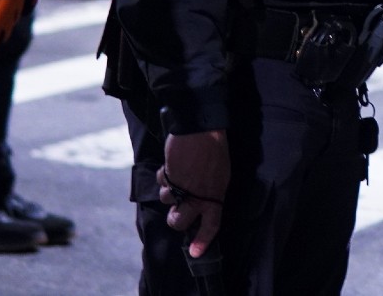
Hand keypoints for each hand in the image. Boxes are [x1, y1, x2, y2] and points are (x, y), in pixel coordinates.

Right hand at [159, 130, 229, 257]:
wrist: (201, 129)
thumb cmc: (215, 149)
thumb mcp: (221, 174)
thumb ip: (211, 191)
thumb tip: (202, 203)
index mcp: (215, 195)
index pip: (211, 224)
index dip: (203, 240)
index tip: (194, 253)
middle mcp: (197, 194)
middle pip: (178, 221)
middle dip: (175, 218)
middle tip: (177, 210)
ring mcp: (181, 186)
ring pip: (165, 200)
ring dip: (169, 190)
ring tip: (178, 175)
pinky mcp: (167, 176)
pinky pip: (160, 181)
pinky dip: (164, 175)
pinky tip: (172, 165)